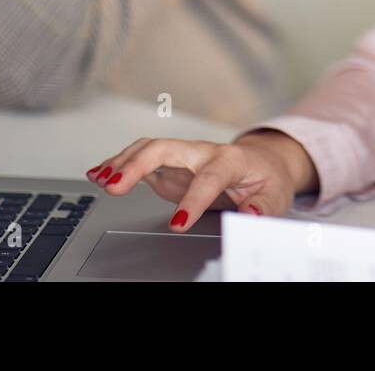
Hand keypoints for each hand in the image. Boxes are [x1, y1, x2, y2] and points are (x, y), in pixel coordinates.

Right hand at [86, 131, 318, 229]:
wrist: (264, 162)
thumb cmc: (267, 179)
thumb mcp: (275, 196)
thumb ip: (262, 208)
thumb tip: (249, 216)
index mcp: (230, 161)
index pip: (209, 178)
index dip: (193, 201)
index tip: (178, 225)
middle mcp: (203, 152)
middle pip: (166, 148)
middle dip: (137, 164)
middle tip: (115, 186)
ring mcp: (184, 156)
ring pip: (149, 149)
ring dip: (122, 161)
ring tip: (99, 179)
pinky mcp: (171, 164)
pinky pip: (141, 159)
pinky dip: (118, 164)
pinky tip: (98, 174)